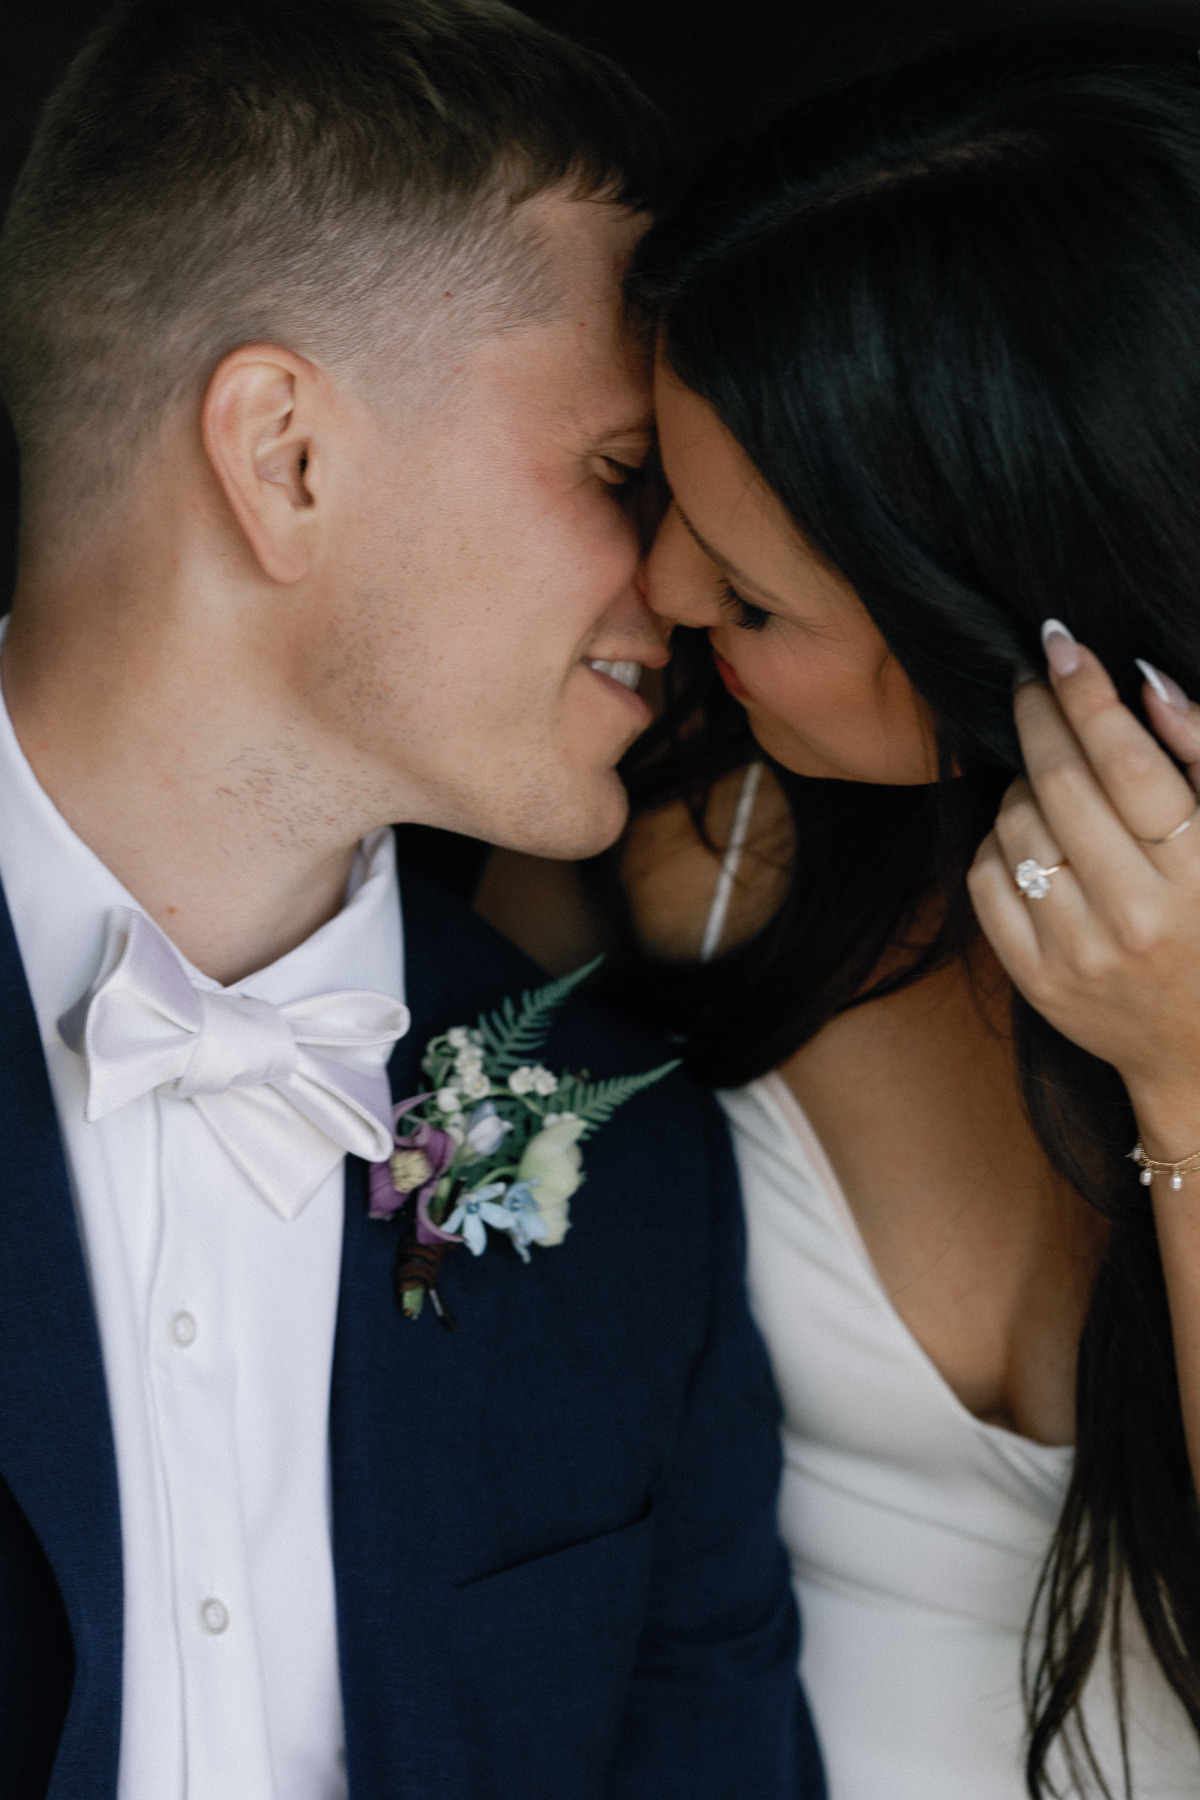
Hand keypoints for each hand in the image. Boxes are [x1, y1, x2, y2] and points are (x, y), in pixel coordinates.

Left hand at [968, 626, 1199, 1158]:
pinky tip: (1030, 835)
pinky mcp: (1035, 981)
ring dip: (1023, 783)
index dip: (1087, 695)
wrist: (1199, 1048)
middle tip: (1031, 682)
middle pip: (1061, 787)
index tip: (1060, 645)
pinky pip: (986, 878)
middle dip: (1038, 718)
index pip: (1127, 764)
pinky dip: (998, 841)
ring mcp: (1078, 952)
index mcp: (1197, 872)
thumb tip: (1144, 682)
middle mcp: (1136, 915)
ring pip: (1015, 827)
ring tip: (1050, 778)